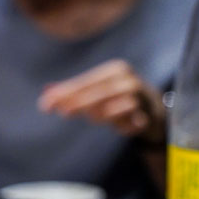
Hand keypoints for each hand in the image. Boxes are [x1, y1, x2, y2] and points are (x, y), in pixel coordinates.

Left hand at [38, 59, 166, 143]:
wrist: (153, 108)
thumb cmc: (117, 98)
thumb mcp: (95, 92)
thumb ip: (72, 92)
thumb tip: (46, 93)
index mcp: (114, 69)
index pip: (85, 81)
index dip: (65, 93)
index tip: (46, 104)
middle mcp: (128, 79)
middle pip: (99, 91)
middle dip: (78, 102)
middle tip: (62, 112)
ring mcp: (141, 96)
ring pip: (117, 105)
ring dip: (101, 114)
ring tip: (94, 119)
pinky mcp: (149, 114)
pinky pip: (134, 121)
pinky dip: (125, 126)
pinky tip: (121, 129)